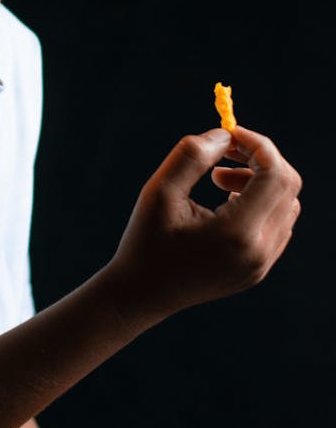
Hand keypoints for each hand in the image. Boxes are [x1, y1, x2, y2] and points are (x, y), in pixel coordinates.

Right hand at [104, 124, 301, 320]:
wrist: (141, 294)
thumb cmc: (145, 241)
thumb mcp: (159, 192)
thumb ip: (192, 156)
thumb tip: (224, 135)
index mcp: (237, 233)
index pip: (275, 174)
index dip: (257, 144)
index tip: (229, 133)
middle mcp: (259, 252)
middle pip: (287, 187)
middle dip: (260, 159)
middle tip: (224, 153)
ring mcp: (262, 265)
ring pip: (286, 205)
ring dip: (261, 181)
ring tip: (219, 180)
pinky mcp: (258, 270)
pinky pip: (278, 225)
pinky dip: (261, 203)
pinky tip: (226, 204)